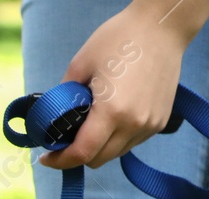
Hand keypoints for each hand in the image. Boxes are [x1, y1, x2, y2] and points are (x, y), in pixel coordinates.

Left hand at [41, 1, 195, 170]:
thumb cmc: (120, 39)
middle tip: (65, 140)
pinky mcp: (160, 121)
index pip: (82, 153)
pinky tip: (111, 118)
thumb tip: (53, 117)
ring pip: (115, 153)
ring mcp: (150, 124)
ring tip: (90, 125)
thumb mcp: (80, 65)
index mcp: (112, 111)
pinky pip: (131, 142)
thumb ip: (63, 96)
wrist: (162, 27)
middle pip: (98, 159)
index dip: (60, 161)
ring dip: (99, 147)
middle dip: (77, 155)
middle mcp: (134, 123)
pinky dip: (117, 138)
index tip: (46, 157)